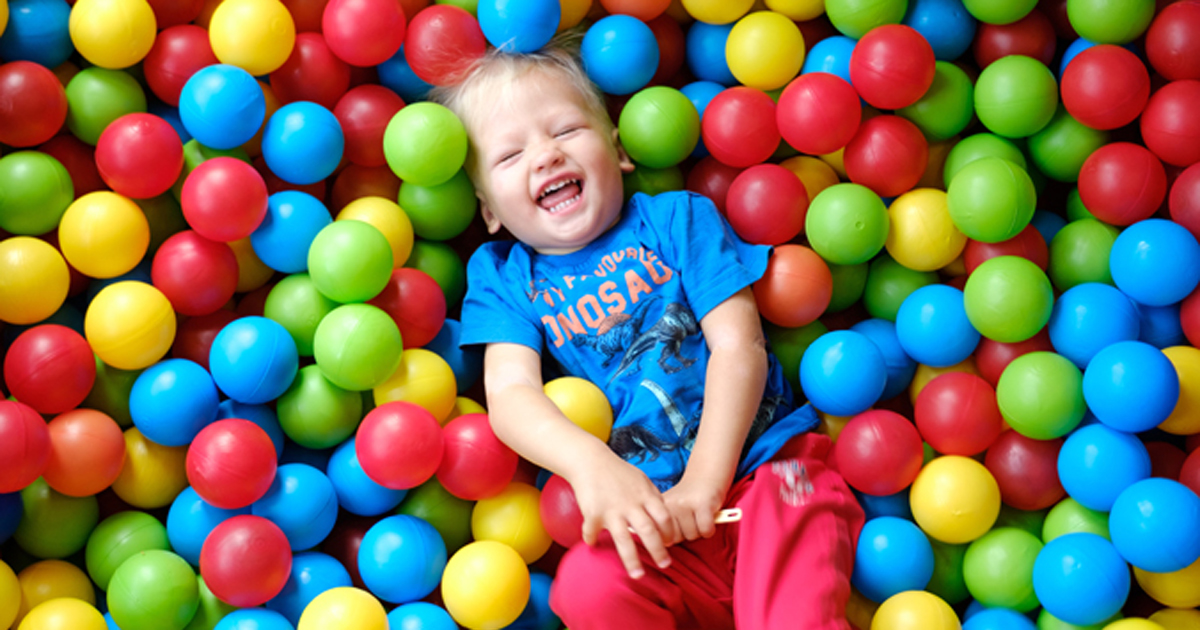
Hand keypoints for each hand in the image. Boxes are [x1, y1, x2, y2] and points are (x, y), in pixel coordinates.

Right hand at [571, 456, 678, 579]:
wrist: (590, 460)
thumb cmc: (618, 472)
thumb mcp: (642, 480)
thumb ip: (654, 497)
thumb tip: (665, 515)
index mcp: (645, 496)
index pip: (664, 518)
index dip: (669, 533)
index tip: (670, 543)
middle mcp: (631, 505)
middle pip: (649, 531)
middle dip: (659, 551)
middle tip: (665, 565)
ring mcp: (611, 510)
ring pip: (624, 540)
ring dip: (632, 560)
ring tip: (637, 576)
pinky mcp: (593, 513)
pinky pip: (593, 533)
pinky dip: (592, 540)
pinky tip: (593, 546)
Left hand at [662, 474, 727, 541]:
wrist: (705, 476)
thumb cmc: (688, 498)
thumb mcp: (671, 508)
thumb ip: (664, 525)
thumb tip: (663, 546)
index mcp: (659, 507)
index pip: (661, 537)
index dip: (672, 536)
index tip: (678, 526)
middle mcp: (669, 504)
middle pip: (676, 539)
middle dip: (685, 534)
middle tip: (690, 520)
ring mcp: (685, 504)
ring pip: (692, 536)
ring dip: (699, 530)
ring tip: (699, 515)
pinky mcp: (702, 504)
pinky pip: (706, 531)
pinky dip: (710, 529)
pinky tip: (708, 517)